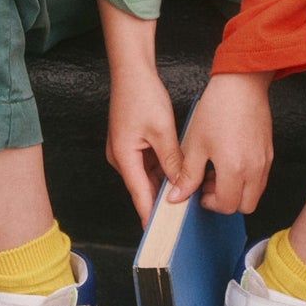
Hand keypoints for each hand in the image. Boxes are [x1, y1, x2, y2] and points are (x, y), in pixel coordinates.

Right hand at [105, 65, 183, 226]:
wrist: (131, 71)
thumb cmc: (142, 95)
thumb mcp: (162, 129)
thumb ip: (171, 159)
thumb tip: (179, 183)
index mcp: (124, 157)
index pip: (139, 195)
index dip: (151, 215)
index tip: (160, 234)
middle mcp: (121, 157)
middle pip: (142, 187)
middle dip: (161, 200)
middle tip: (182, 215)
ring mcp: (125, 150)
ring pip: (147, 175)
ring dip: (163, 183)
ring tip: (185, 194)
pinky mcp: (131, 143)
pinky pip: (147, 163)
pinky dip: (161, 168)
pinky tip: (177, 171)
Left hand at [169, 71, 273, 214]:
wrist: (241, 84)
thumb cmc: (218, 109)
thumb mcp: (195, 144)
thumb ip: (188, 175)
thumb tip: (177, 196)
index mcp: (234, 169)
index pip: (226, 205)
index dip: (210, 203)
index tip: (199, 192)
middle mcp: (254, 169)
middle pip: (245, 206)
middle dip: (226, 202)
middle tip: (209, 185)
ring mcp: (265, 161)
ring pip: (255, 193)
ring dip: (238, 191)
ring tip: (219, 170)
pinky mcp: (269, 152)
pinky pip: (261, 177)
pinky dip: (247, 178)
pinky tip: (231, 159)